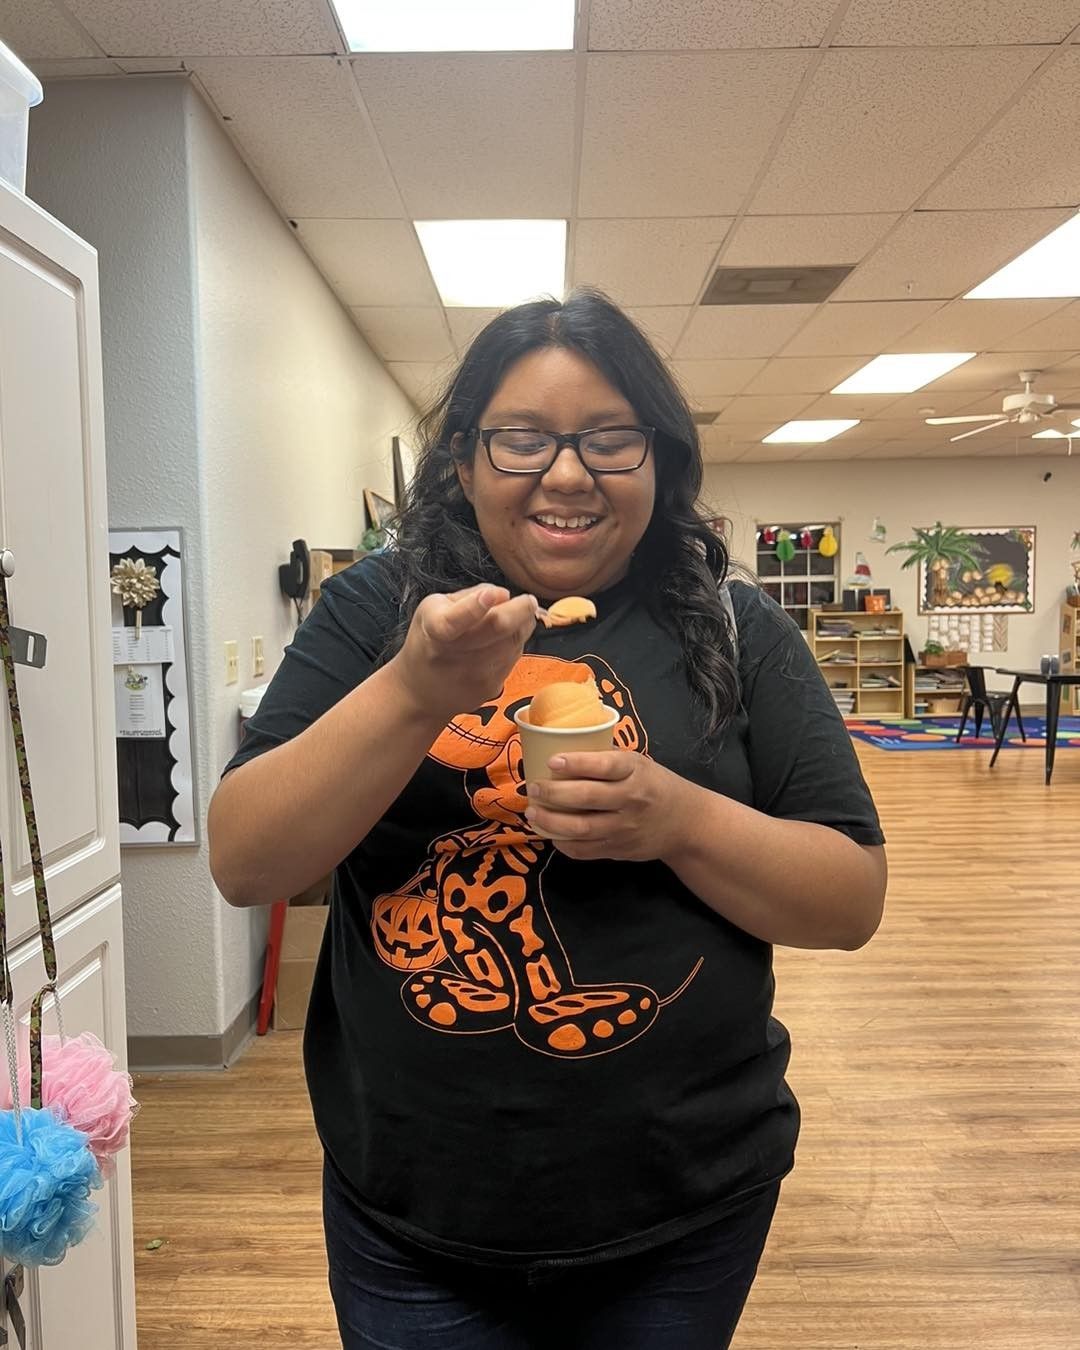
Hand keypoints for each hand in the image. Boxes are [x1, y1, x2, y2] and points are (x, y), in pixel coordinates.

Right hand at [388, 584, 537, 722]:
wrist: (420, 691)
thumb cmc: (428, 641)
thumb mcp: (433, 608)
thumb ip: (468, 596)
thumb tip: (503, 595)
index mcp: (435, 630)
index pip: (454, 620)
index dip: (475, 606)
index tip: (494, 593)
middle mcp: (455, 655)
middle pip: (497, 629)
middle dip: (521, 610)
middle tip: (528, 600)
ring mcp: (475, 675)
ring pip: (513, 642)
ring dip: (522, 626)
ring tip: (516, 617)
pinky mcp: (490, 688)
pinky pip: (513, 658)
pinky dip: (515, 643)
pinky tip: (505, 639)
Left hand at [524, 752, 693, 862]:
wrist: (685, 823)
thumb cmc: (654, 785)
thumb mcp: (639, 764)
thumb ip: (607, 758)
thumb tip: (562, 745)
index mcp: (635, 771)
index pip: (605, 765)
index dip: (577, 763)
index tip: (552, 761)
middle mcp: (630, 799)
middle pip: (587, 797)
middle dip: (554, 793)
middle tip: (533, 787)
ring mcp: (624, 827)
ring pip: (582, 827)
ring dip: (552, 820)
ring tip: (533, 811)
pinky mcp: (619, 849)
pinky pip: (585, 850)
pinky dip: (564, 843)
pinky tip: (551, 833)